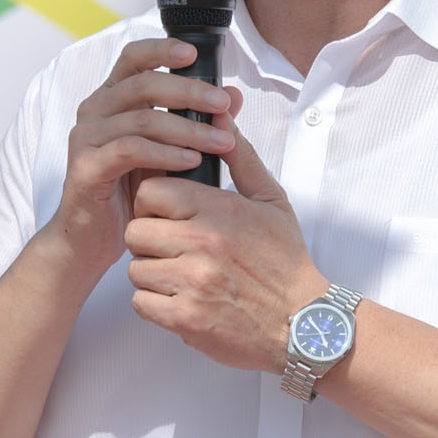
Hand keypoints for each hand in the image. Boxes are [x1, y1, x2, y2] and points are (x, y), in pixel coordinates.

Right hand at [43, 39, 234, 283]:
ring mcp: (87, 138)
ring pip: (143, 118)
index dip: (162, 49)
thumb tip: (234, 96)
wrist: (90, 239)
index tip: (194, 54)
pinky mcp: (86, 167)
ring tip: (221, 141)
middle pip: (144, 83)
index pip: (133, 57)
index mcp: (111, 98)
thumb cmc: (128, 190)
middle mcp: (94, 110)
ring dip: (189, 127)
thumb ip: (197, 121)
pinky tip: (192, 161)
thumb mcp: (168, 151)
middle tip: (224, 104)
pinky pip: (130, 150)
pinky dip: (166, 153)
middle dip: (190, 91)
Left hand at [125, 97, 324, 372]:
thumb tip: (219, 114)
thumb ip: (239, 155)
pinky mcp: (185, 318)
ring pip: (135, 268)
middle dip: (149, 238)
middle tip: (172, 246)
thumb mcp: (270, 199)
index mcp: (218, 210)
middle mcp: (202, 244)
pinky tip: (181, 297)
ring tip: (180, 273)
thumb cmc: (285, 261)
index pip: (150, 192)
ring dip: (151, 272)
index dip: (153, 202)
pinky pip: (141, 302)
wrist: (302, 323)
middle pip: (135, 230)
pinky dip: (155, 303)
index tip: (168, 214)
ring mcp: (191, 283)